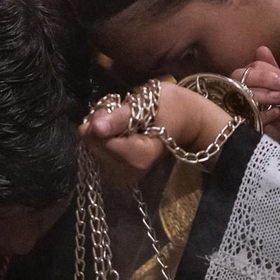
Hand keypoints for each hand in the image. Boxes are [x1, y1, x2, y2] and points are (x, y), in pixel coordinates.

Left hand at [81, 83, 230, 183]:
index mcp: (138, 158)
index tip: (116, 106)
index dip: (102, 119)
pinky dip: (104, 137)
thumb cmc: (172, 108)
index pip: (100, 139)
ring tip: (122, 120)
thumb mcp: (149, 103)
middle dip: (101, 124)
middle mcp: (128, 173)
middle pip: (93, 145)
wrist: (187, 123)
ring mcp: (122, 175)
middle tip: (119, 111)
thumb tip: (95, 127)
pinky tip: (119, 131)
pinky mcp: (117, 172)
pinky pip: (98, 150)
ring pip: (92, 147)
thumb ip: (120, 117)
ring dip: (102, 129)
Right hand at [235, 46, 279, 150]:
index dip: (276, 72)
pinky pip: (247, 113)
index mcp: (244, 85)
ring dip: (269, 94)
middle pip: (244, 76)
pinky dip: (265, 113)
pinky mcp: (235, 128)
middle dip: (271, 80)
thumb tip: (262, 48)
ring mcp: (231, 111)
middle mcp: (233, 95)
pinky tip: (276, 116)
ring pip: (244, 92)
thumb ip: (272, 72)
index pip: (254, 68)